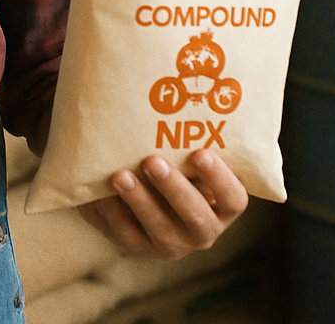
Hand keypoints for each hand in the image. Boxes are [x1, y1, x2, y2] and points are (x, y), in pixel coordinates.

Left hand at [77, 150, 247, 258]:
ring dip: (140, 202)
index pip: (233, 199)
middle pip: (197, 218)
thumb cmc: (168, 159)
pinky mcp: (139, 247)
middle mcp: (202, 229)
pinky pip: (126, 235)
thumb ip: (183, 136)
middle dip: (174, 190)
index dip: (220, 180)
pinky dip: (112, 213)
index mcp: (221, 204)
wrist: (136, 187)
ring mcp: (172, 243)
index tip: (200, 153)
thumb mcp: (181, 152)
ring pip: (161, 231)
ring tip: (120, 176)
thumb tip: (165, 87)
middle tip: (152, 161)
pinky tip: (100, 193)